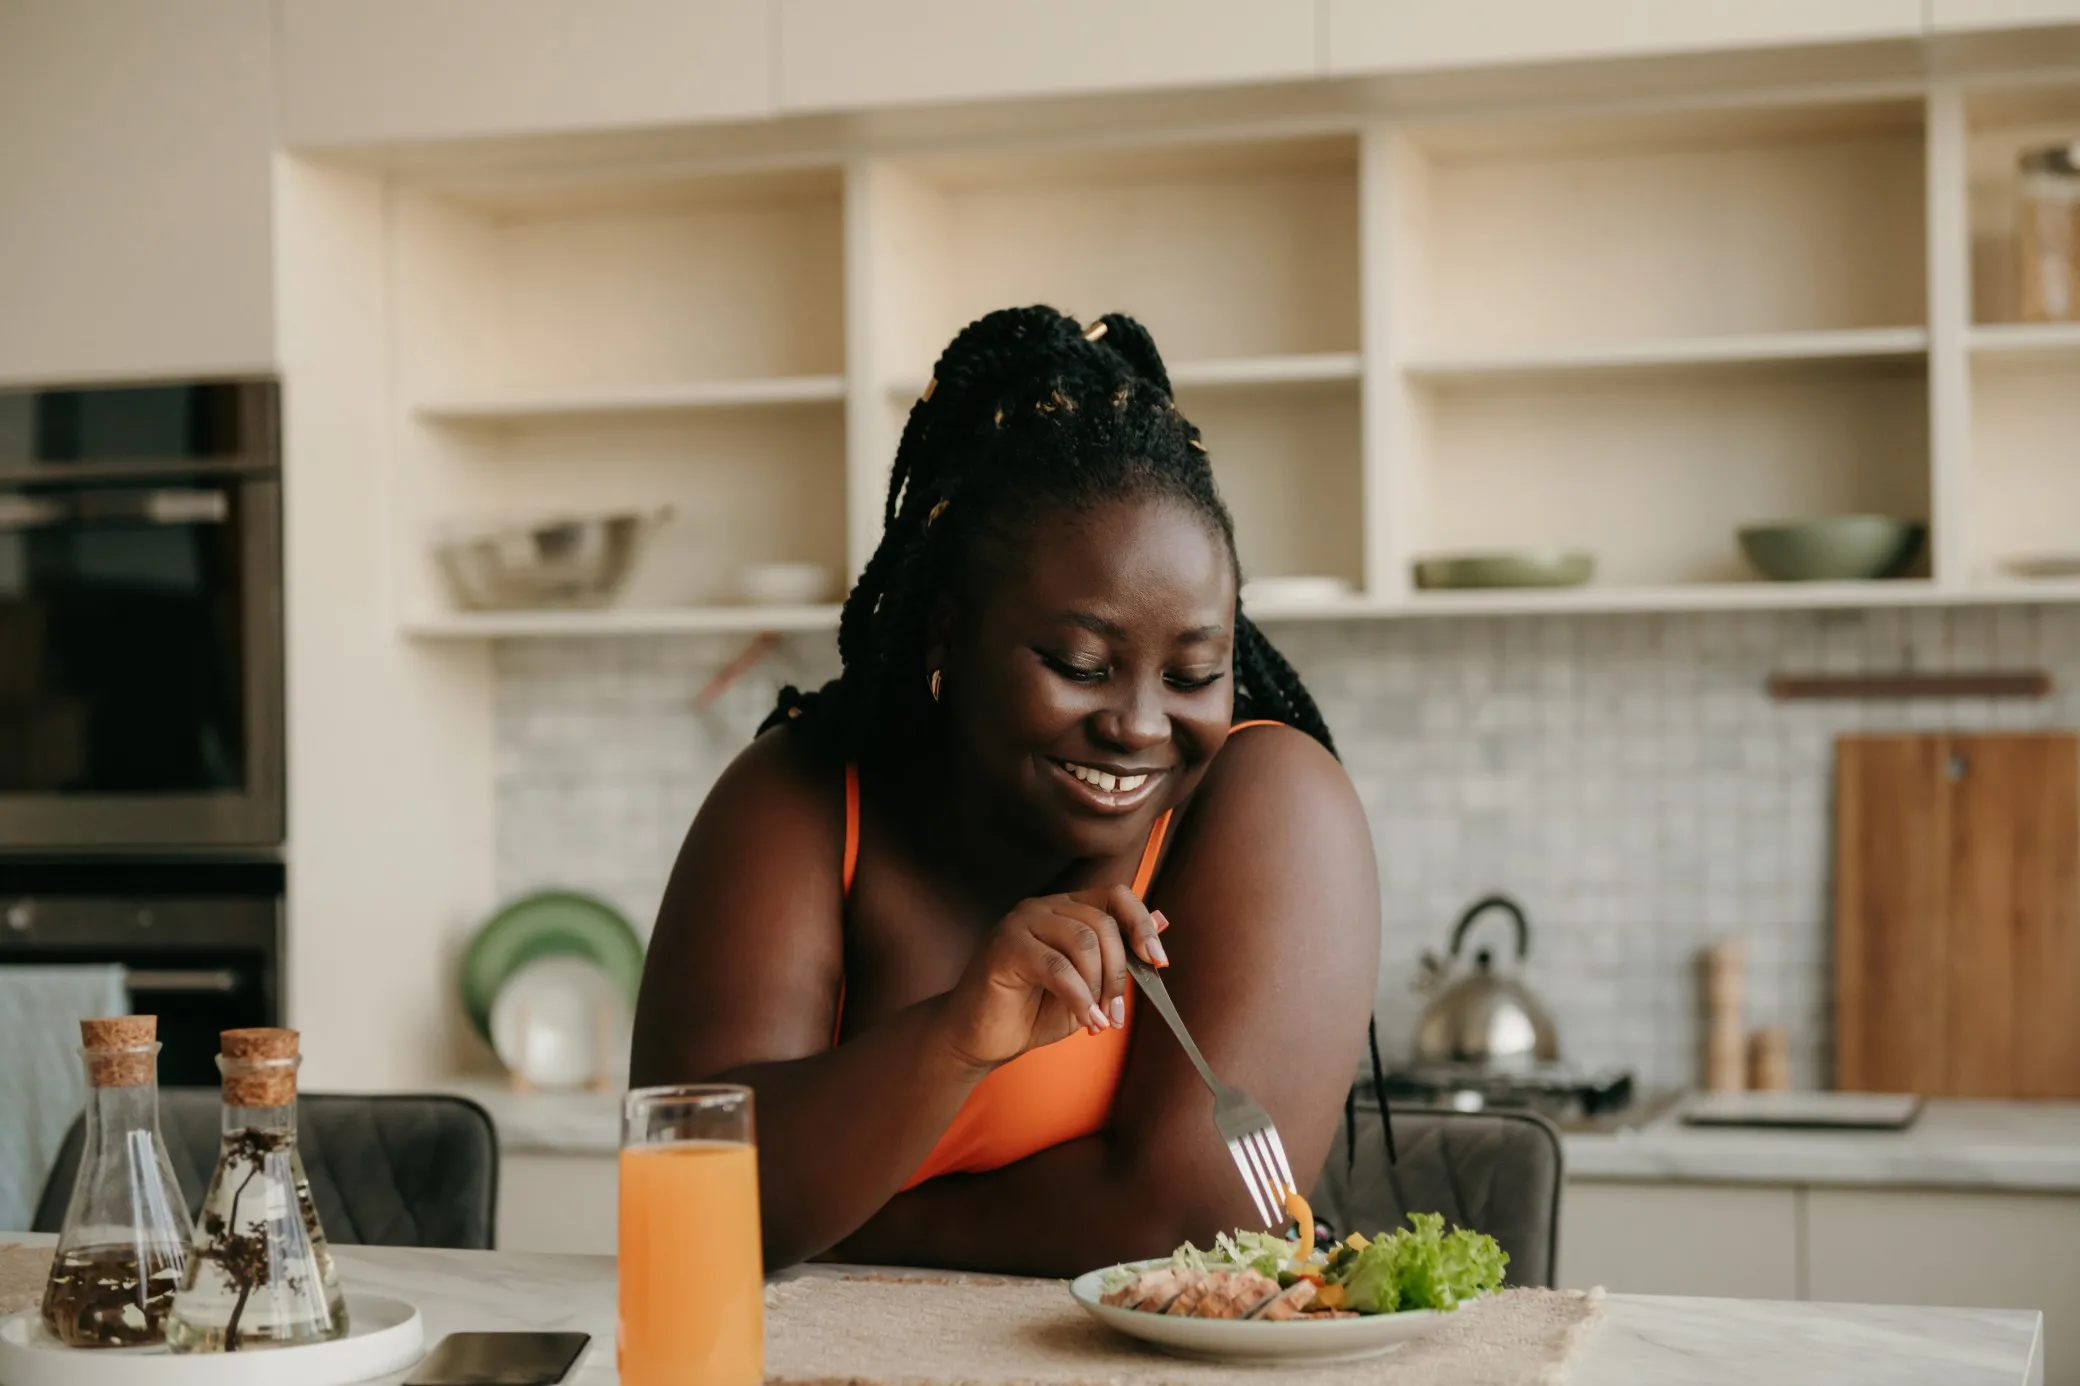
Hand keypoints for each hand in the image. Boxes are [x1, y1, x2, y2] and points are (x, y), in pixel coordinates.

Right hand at [935, 884, 1168, 1070]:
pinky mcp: (1004, 946)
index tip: (1159, 962)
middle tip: (1116, 1015)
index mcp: (1065, 909)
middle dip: (1119, 974)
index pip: (1116, 895)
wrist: (980, 1039)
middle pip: (1103, 924)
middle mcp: (1043, 907)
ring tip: (1099, 1021)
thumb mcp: (1089, 987)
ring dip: (1100, 988)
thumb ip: (1119, 955)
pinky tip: (1086, 1021)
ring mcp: (1020, 922)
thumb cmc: (1032, 1012)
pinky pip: (1057, 967)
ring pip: (1084, 942)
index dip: (1142, 924)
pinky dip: (1079, 998)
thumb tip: (1163, 919)